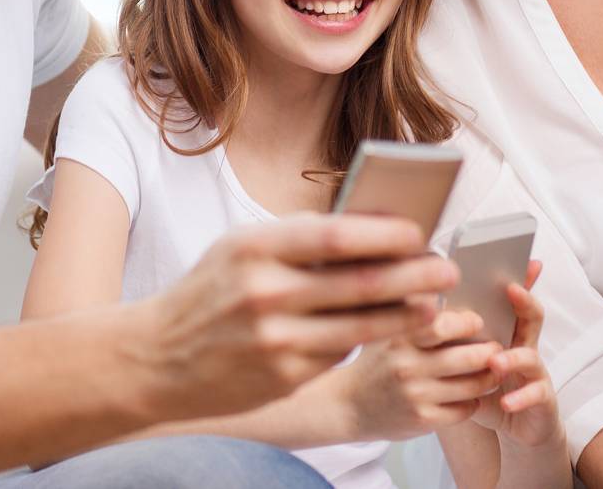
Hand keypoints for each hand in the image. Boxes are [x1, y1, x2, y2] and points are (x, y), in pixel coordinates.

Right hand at [136, 213, 458, 420]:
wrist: (156, 360)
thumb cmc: (208, 292)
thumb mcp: (241, 248)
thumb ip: (296, 238)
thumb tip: (364, 225)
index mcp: (256, 248)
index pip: (336, 236)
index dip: (385, 233)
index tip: (418, 230)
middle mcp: (267, 293)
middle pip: (360, 283)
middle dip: (413, 275)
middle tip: (446, 268)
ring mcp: (276, 340)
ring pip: (361, 326)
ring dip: (405, 314)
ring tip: (434, 303)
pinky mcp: (284, 377)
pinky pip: (340, 355)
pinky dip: (370, 340)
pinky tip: (392, 330)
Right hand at [343, 306, 502, 439]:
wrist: (347, 405)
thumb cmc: (375, 361)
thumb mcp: (386, 330)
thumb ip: (412, 309)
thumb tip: (442, 275)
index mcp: (399, 336)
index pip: (443, 325)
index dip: (468, 322)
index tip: (477, 321)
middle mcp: (406, 365)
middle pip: (466, 357)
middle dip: (489, 351)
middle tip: (497, 347)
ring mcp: (415, 395)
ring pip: (471, 386)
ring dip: (489, 377)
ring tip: (494, 369)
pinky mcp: (422, 420)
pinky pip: (464, 409)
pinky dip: (474, 400)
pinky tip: (472, 393)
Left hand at [471, 260, 561, 449]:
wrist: (517, 427)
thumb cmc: (489, 389)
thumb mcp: (471, 362)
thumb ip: (456, 339)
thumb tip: (422, 311)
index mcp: (507, 332)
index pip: (512, 299)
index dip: (515, 277)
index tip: (510, 256)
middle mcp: (525, 346)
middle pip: (532, 315)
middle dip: (524, 300)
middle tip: (511, 289)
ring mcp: (536, 372)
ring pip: (531, 356)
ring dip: (513, 357)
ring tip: (495, 361)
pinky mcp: (542, 398)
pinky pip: (535, 394)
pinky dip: (520, 398)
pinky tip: (505, 402)